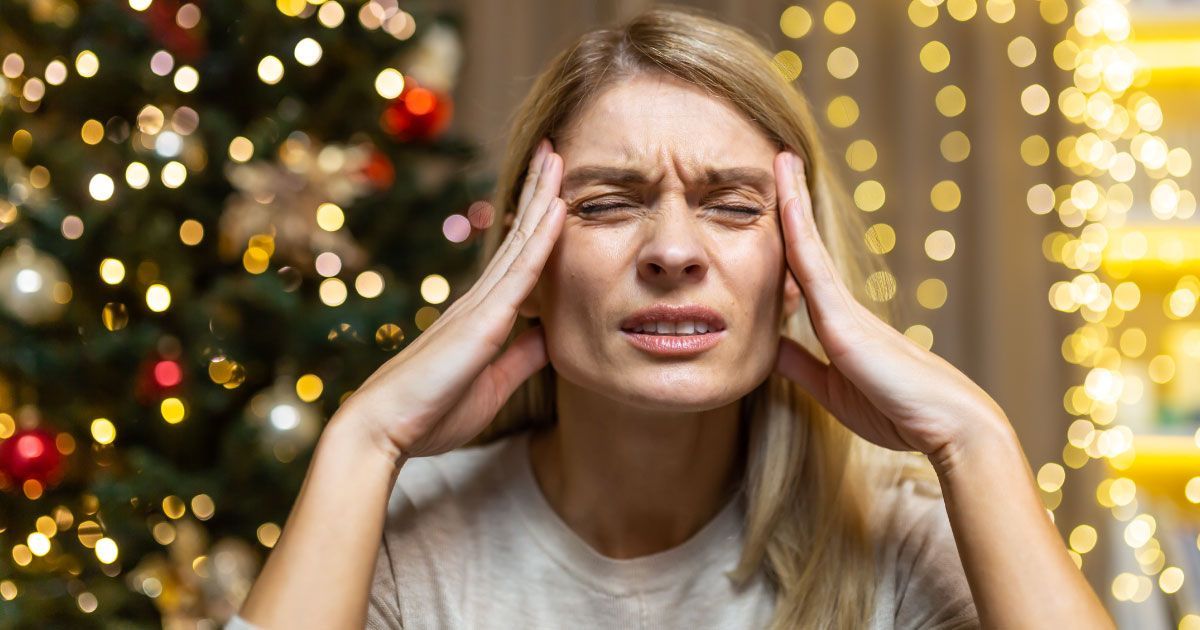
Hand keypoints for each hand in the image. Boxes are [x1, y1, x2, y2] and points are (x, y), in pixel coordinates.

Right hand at [332, 138, 565, 461]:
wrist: (383, 430)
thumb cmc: (430, 413)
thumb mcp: (494, 384)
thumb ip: (522, 357)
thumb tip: (550, 333)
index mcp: (482, 315)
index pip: (517, 258)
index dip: (535, 221)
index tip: (553, 189)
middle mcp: (479, 299)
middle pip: (517, 235)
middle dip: (537, 192)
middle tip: (553, 150)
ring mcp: (479, 304)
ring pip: (520, 241)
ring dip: (541, 196)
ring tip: (555, 156)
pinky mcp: (482, 320)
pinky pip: (520, 271)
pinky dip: (541, 237)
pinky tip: (558, 208)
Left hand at [771, 150, 1006, 462]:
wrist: (948, 426)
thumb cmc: (897, 412)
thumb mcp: (832, 389)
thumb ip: (802, 366)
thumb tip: (770, 347)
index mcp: (838, 324)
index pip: (802, 272)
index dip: (788, 236)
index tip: (776, 202)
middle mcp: (842, 307)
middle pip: (806, 245)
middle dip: (792, 202)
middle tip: (780, 159)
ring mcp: (844, 309)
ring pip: (808, 245)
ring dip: (794, 201)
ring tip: (782, 161)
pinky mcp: (845, 322)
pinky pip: (812, 268)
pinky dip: (797, 232)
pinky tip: (786, 203)